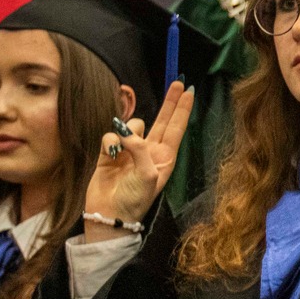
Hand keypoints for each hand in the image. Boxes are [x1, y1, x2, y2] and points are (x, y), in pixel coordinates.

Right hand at [83, 82, 194, 238]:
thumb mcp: (146, 176)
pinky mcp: (111, 152)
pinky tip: (110, 155)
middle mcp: (149, 151)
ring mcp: (130, 151)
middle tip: (178, 83)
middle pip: (162, 120)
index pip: (176, 128)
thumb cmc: (134, 200)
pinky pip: (111, 135)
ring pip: (132, 125)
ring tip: (123, 153)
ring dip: (128, 131)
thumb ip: (140, 149)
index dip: (183, 109)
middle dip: (170, 102)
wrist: (109, 215)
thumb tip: (128, 131)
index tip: (190, 90)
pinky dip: (110, 141)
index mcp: (164, 158)